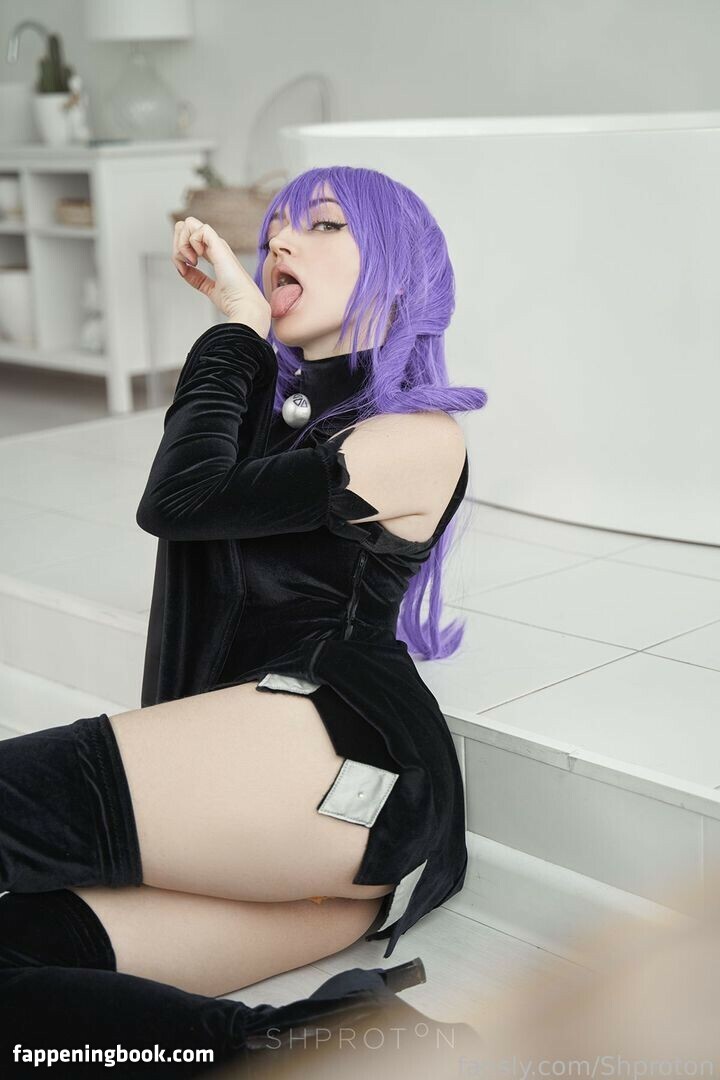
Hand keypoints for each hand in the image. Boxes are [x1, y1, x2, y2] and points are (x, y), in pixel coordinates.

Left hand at [173, 217, 270, 338]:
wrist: (245, 306)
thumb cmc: (235, 302)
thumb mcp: (210, 289)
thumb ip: (198, 279)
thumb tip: (184, 271)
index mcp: (215, 255)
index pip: (190, 239)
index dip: (179, 252)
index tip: (182, 270)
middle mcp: (215, 247)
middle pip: (186, 228)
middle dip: (176, 244)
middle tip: (183, 263)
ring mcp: (218, 245)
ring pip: (189, 224)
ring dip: (182, 243)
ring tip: (190, 261)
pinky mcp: (220, 245)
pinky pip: (199, 229)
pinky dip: (191, 242)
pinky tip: (197, 258)